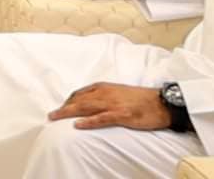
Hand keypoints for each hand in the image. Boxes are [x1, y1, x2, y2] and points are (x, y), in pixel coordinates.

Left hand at [49, 83, 170, 129]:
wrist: (161, 102)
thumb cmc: (140, 99)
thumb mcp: (118, 92)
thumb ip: (104, 95)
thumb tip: (90, 101)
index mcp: (104, 87)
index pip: (80, 93)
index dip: (68, 101)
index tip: (61, 108)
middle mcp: (106, 93)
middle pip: (79, 100)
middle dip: (64, 107)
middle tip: (51, 116)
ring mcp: (113, 104)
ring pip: (85, 107)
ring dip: (68, 112)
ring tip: (56, 118)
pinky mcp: (122, 115)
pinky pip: (101, 118)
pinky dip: (88, 121)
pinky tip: (78, 125)